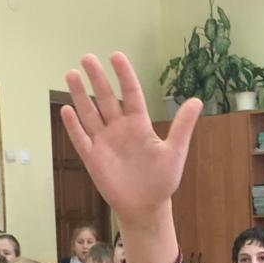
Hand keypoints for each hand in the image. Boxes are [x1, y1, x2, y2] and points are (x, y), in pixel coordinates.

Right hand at [60, 53, 200, 227]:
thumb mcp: (175, 152)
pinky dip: (73, 126)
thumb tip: (197, 100)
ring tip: (71, 75)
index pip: (131, 93)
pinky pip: (81, 139)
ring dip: (80, 95)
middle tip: (87, 57)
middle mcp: (119, 129)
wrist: (146, 207)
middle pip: (106, 98)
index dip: (124, 75)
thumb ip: (182, 126)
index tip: (116, 56)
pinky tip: (66, 110)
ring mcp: (104, 142)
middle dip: (97, 78)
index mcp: (139, 124)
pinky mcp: (93, 158)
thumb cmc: (162, 180)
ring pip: (90, 113)